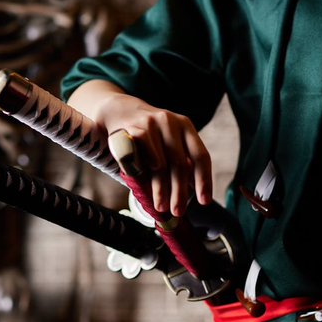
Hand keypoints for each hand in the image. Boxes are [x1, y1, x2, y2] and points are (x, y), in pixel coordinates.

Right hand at [92, 90, 211, 216]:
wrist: (117, 110)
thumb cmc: (146, 136)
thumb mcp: (166, 143)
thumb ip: (176, 163)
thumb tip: (186, 196)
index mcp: (185, 126)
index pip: (200, 156)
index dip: (204, 180)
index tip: (204, 201)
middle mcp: (171, 122)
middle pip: (181, 163)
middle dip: (180, 191)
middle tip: (178, 211)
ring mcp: (151, 123)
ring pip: (161, 164)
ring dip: (161, 188)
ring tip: (161, 206)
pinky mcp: (133, 128)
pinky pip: (141, 159)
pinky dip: (143, 174)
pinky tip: (143, 185)